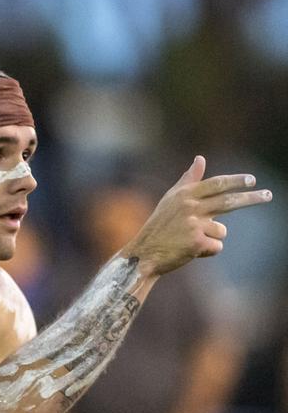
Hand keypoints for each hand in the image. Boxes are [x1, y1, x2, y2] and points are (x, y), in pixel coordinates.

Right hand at [123, 155, 271, 275]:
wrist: (144, 255)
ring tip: (191, 241)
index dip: (237, 182)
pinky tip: (190, 251)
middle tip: (269, 195)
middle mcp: (190, 207)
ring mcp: (193, 225)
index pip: (217, 184)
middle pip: (228, 201)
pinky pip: (216, 247)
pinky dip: (207, 252)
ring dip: (212, 237)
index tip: (252, 180)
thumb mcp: (171, 200)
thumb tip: (200, 158)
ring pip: (221, 230)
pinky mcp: (196, 243)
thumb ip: (189, 180)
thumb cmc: (159, 226)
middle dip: (251, 198)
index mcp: (185, 195)